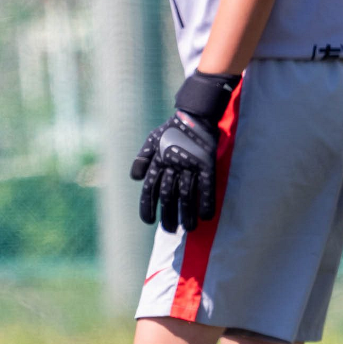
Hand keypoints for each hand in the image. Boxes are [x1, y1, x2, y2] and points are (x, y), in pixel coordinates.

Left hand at [129, 70, 239, 231]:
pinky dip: (206, 201)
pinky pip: (206, 186)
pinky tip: (207, 216)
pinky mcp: (206, 163)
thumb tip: (135, 179)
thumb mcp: (152, 140)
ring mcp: (190, 164)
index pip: (150, 188)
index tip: (148, 222)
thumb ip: (143, 159)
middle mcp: (172, 165)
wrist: (195, 113)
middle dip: (168, 215)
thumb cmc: (172, 128)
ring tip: (189, 229)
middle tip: (170, 230)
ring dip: (187, 214)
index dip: (148, 206)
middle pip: (168, 196)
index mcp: (158, 161)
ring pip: (186, 194)